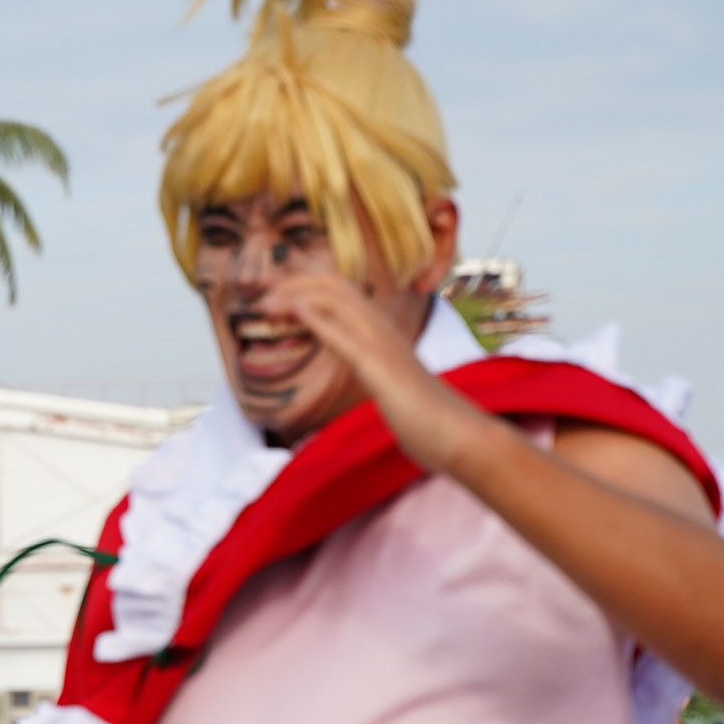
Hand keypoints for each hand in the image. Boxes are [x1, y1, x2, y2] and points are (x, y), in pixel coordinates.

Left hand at [257, 271, 488, 473]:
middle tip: (261, 301)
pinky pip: (345, 337)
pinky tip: (296, 312)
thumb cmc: (429, 419)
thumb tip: (371, 377)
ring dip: (297, 296)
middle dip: (295, 285)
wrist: (462, 437)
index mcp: (385, 335)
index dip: (307, 289)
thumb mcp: (394, 388)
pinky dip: (318, 320)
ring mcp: (383, 347)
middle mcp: (385, 331)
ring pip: (338, 302)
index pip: (343, 293)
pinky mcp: (380, 370)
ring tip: (266, 303)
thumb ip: (378, 374)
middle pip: (336, 287)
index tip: (277, 300)